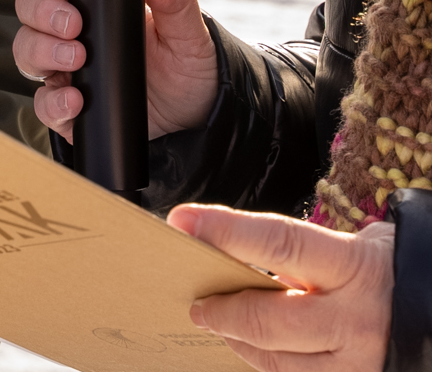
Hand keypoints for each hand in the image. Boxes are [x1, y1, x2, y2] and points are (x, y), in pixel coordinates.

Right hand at [13, 0, 218, 141]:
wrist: (192, 117)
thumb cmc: (185, 63)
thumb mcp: (189, 32)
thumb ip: (176, 2)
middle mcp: (70, 28)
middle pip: (29, 5)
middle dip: (42, 10)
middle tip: (72, 24)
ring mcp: (63, 67)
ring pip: (25, 48)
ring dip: (41, 50)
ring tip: (75, 58)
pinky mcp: (66, 106)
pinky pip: (42, 102)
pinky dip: (52, 101)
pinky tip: (75, 100)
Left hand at [170, 205, 392, 371]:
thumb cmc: (398, 274)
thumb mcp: (360, 248)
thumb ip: (304, 254)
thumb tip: (237, 252)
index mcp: (354, 267)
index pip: (278, 242)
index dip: (225, 231)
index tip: (182, 221)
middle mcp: (357, 321)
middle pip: (267, 320)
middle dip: (222, 312)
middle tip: (197, 304)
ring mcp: (361, 366)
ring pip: (279, 365)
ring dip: (242, 345)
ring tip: (225, 327)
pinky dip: (274, 368)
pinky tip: (261, 352)